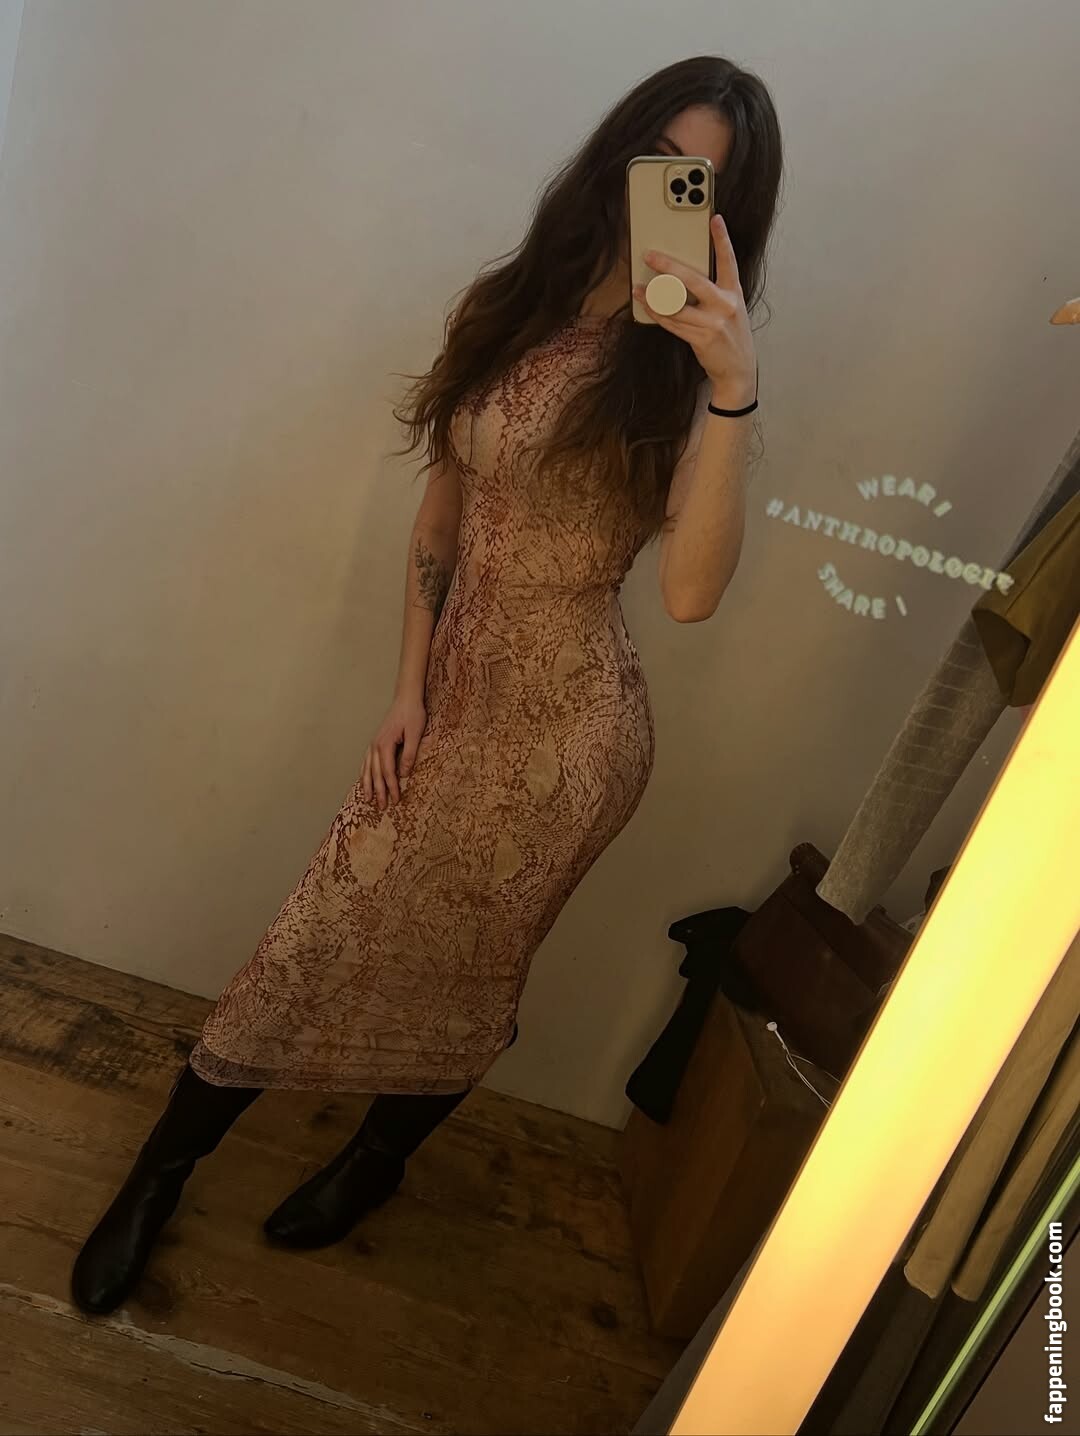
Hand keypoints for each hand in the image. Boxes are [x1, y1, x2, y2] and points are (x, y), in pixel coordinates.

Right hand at [361, 693, 427, 809]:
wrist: (406, 699)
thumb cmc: (413, 714)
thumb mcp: (415, 734)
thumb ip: (409, 754)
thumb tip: (404, 774)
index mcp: (385, 744)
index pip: (388, 771)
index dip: (392, 787)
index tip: (396, 800)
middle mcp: (376, 745)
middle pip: (375, 773)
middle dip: (378, 791)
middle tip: (382, 807)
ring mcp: (373, 743)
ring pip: (367, 768)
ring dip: (367, 785)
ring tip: (367, 799)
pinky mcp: (376, 741)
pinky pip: (366, 761)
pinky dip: (364, 773)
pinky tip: (364, 781)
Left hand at [633, 214, 756, 407]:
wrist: (738, 371)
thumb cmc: (732, 337)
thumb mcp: (732, 309)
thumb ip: (715, 292)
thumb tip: (685, 277)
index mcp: (734, 293)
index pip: (729, 261)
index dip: (722, 240)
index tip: (715, 219)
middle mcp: (725, 305)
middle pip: (693, 280)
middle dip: (669, 267)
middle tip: (651, 256)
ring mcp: (712, 323)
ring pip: (677, 305)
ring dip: (654, 296)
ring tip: (638, 288)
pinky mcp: (700, 339)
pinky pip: (673, 323)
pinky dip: (658, 314)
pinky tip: (647, 306)